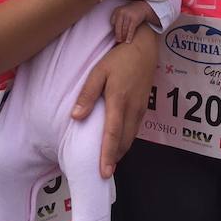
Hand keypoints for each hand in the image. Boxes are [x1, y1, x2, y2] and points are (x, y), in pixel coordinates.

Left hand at [72, 24, 157, 176]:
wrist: (144, 47)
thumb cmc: (119, 58)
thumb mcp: (99, 71)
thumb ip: (88, 94)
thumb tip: (76, 117)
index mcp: (118, 101)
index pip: (112, 134)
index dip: (107, 154)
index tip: (104, 172)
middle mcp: (132, 109)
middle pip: (124, 141)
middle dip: (114, 158)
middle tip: (103, 173)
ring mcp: (140, 108)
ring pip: (131, 137)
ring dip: (121, 150)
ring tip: (109, 162)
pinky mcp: (144, 106)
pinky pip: (135, 129)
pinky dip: (126, 140)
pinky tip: (119, 142)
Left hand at [111, 1, 157, 43]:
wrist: (142, 7)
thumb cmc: (130, 12)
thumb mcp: (122, 12)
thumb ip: (118, 20)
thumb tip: (114, 32)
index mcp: (117, 10)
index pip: (112, 22)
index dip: (114, 29)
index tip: (114, 34)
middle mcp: (121, 12)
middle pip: (118, 27)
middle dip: (118, 35)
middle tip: (118, 40)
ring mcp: (128, 16)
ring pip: (124, 29)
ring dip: (123, 37)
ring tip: (123, 41)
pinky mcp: (134, 19)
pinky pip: (130, 30)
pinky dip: (129, 37)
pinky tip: (128, 41)